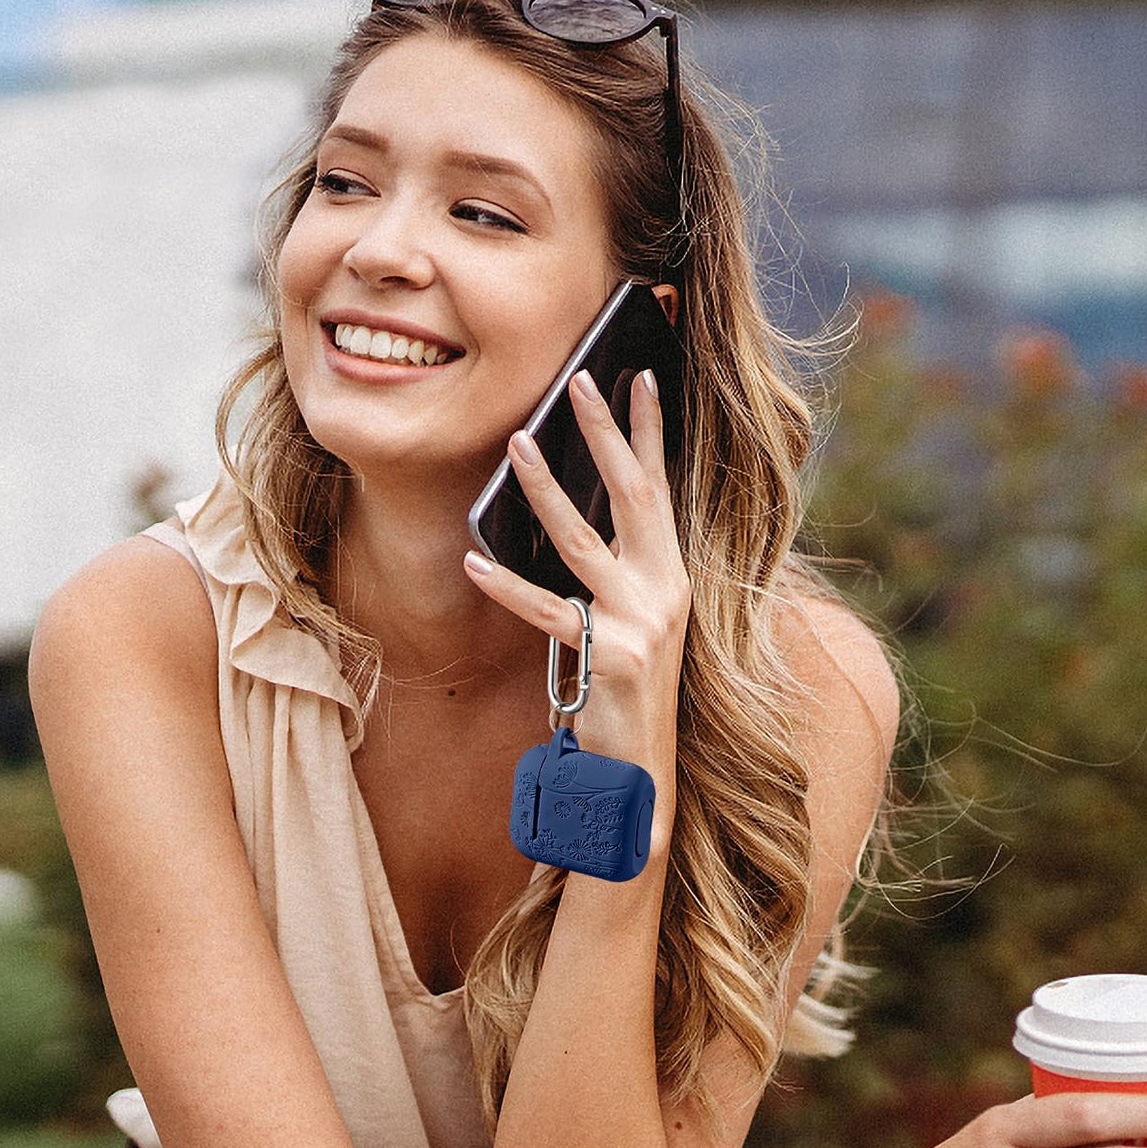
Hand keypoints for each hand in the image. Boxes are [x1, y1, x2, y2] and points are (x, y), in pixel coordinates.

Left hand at [465, 369, 689, 784]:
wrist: (641, 769)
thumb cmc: (627, 688)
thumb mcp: (635, 618)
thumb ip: (616, 567)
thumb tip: (572, 509)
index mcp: (672, 575)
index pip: (661, 489)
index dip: (651, 433)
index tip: (642, 378)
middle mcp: (664, 590)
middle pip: (634, 496)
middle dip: (606, 434)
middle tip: (580, 381)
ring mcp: (640, 623)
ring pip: (583, 543)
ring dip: (547, 488)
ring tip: (517, 443)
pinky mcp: (608, 657)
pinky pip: (547, 612)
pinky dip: (507, 586)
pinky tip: (474, 561)